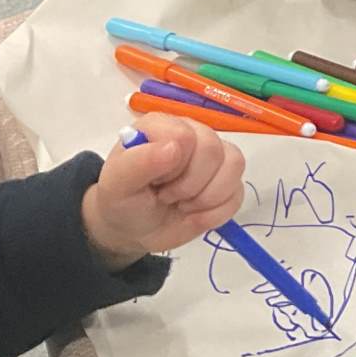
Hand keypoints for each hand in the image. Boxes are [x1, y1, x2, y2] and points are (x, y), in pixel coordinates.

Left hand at [83, 116, 245, 272]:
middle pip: (213, 150)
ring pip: (234, 165)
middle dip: (188, 185)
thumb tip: (174, 148)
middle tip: (166, 196)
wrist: (133, 230)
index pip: (186, 135)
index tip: (154, 182)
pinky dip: (214, 213)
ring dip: (204, 198)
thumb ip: (138, 163)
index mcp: (165, 126)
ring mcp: (216, 156)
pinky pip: (238, 192)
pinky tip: (194, 212)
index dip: (173, 166)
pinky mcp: (229, 180)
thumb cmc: (122, 201)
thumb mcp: (117, 185)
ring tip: (181, 203)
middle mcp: (195, 133)